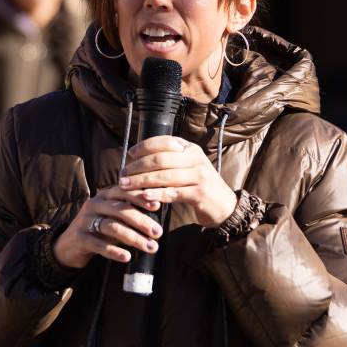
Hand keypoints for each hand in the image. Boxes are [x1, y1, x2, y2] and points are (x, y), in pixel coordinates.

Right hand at [53, 186, 162, 269]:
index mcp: (104, 196)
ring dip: (133, 238)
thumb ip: (129, 212)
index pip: (123, 192)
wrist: (67, 245)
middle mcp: (94, 205)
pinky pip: (99, 244)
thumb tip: (157, 211)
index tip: (157, 206)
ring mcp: (85, 221)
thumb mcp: (112, 217)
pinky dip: (114, 251)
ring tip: (149, 247)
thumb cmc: (97, 229)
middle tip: (158, 233)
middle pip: (120, 210)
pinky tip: (127, 257)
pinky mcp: (80, 238)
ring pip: (112, 227)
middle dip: (142, 221)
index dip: (140, 198)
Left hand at [117, 136, 237, 227]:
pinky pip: (173, 192)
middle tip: (122, 174)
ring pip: (164, 176)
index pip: (165, 141)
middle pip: (161, 159)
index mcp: (191, 149)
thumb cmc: (199, 185)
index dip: (145, 146)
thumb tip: (138, 158)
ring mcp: (199, 176)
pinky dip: (156, 194)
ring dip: (142, 181)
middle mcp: (196, 159)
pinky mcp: (199, 193)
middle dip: (138, 167)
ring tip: (126, 186)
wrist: (224, 204)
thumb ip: (169, 160)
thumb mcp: (188, 167)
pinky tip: (143, 196)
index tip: (130, 154)